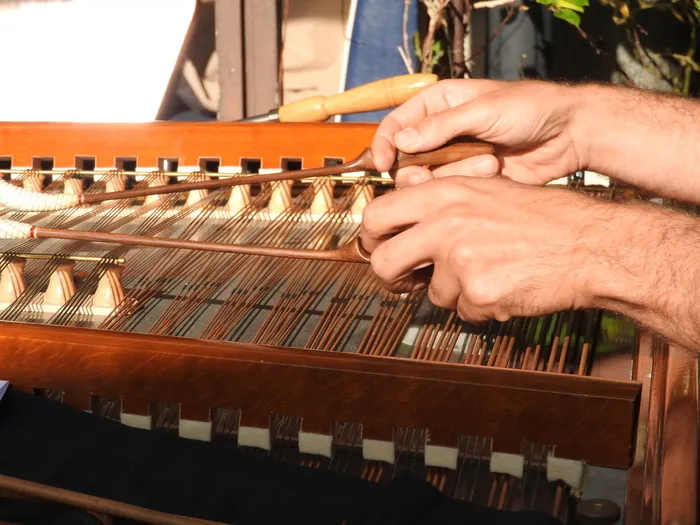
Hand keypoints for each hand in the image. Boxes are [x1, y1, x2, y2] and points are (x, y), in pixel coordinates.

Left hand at [359, 175, 606, 322]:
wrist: (589, 244)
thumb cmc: (542, 217)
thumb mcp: (485, 190)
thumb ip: (440, 203)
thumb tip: (401, 221)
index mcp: (444, 194)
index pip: (377, 216)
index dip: (371, 238)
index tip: (378, 248)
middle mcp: (446, 224)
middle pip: (384, 263)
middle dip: (393, 278)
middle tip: (408, 279)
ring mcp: (461, 260)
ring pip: (433, 293)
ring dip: (456, 291)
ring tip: (492, 270)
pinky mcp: (478, 292)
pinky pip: (464, 311)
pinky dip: (482, 305)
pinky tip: (507, 285)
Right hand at [370, 79, 586, 187]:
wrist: (568, 134)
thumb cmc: (529, 109)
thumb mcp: (483, 111)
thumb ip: (441, 127)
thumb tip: (401, 141)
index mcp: (438, 104)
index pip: (396, 124)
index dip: (384, 144)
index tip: (383, 163)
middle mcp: (441, 132)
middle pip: (406, 158)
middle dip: (418, 168)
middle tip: (430, 174)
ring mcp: (455, 158)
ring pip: (428, 179)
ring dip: (455, 174)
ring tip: (489, 162)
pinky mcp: (470, 180)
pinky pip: (451, 191)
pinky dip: (467, 185)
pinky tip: (494, 171)